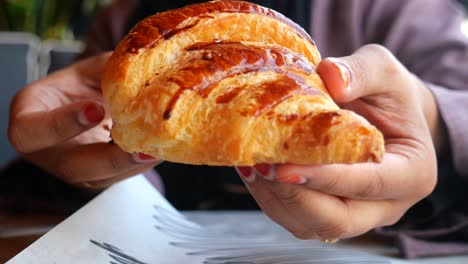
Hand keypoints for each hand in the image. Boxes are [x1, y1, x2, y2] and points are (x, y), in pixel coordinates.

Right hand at [8, 53, 159, 188]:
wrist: (89, 106)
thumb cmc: (81, 86)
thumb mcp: (88, 71)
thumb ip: (107, 70)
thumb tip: (141, 65)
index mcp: (30, 123)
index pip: (35, 131)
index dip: (63, 123)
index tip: (95, 109)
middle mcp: (50, 154)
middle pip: (74, 167)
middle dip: (112, 160)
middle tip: (143, 149)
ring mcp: (76, 171)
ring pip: (103, 177)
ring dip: (135, 165)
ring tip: (161, 149)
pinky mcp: (101, 178)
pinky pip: (121, 176)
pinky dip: (142, 164)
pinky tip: (162, 150)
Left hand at [236, 45, 437, 239]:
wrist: (382, 114)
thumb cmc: (386, 93)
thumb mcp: (383, 70)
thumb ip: (362, 71)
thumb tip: (331, 77)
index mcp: (412, 173)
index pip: (369, 183)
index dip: (326, 178)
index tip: (286, 167)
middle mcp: (387, 204)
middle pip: (338, 220)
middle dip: (294, 196)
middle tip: (260, 165)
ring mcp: (356, 214)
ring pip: (310, 225)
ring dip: (274, 199)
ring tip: (249, 165)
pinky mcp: (329, 213)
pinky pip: (296, 218)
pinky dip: (269, 197)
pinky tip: (251, 169)